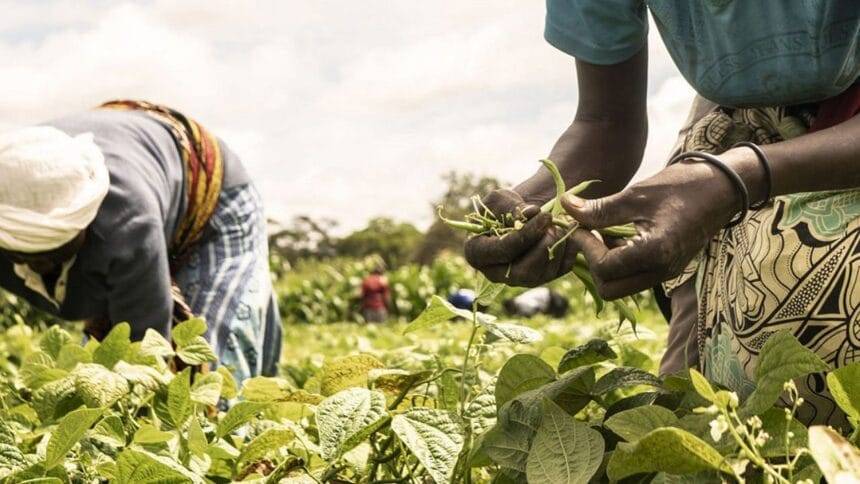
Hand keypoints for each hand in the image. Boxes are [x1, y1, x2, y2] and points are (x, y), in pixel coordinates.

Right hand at [464, 189, 579, 286]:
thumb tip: (530, 213)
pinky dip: (569, 251)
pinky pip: (559, 271)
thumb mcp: (500, 199)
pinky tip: (569, 232)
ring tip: (561, 225)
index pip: (502, 252)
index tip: (544, 217)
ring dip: (557, 248)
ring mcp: (520, 279)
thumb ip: (509, 206)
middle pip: (523, 271)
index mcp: (477, 253)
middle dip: (543, 247)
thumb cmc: (504, 206)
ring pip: (542, 275)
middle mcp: (496, 273)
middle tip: (554, 224)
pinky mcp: (542, 278)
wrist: (521, 214)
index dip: (524, 235)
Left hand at [564, 160, 743, 299]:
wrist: (722, 188)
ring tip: (601, 232)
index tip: (577, 225)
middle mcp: (661, 271)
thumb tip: (565, 207)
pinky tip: (617, 235)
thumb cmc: (681, 186)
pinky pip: (634, 277)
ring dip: (604, 264)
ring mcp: (665, 273)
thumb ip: (599, 209)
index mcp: (655, 253)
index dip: (584, 247)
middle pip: (609, 289)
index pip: (604, 268)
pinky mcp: (667, 268)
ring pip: (621, 286)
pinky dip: (619, 262)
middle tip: (587, 234)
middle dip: (592, 263)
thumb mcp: (636, 195)